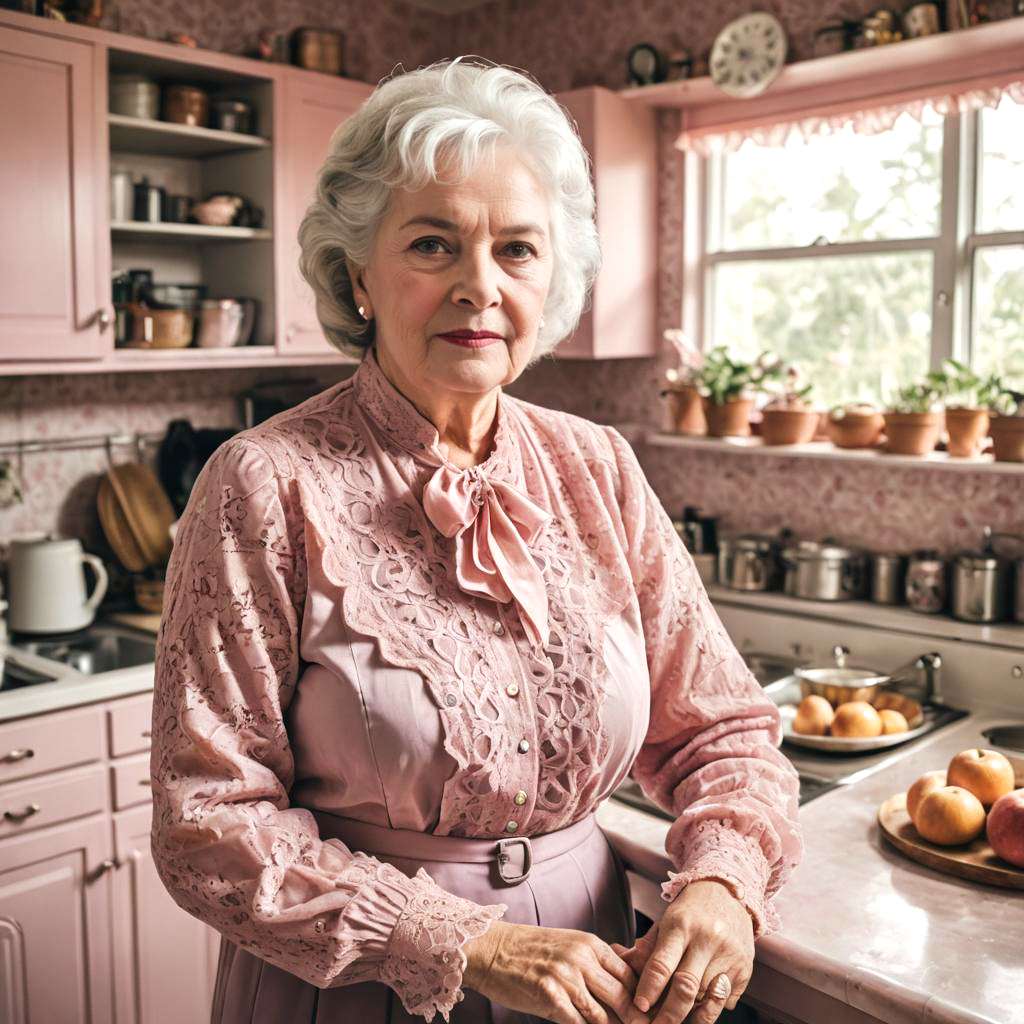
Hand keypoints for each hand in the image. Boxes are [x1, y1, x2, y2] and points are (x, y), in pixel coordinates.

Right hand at [463, 920, 650, 1023]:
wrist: (491, 948)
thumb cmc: (530, 949)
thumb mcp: (568, 945)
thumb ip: (595, 963)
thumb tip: (626, 981)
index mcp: (590, 944)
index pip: (630, 976)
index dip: (644, 1000)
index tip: (653, 1016)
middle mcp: (582, 958)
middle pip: (623, 997)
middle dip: (637, 1020)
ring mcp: (566, 977)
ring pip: (603, 1015)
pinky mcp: (549, 996)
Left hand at [610, 880, 753, 1023]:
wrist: (728, 892)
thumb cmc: (690, 910)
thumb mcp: (665, 920)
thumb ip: (646, 946)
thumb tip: (621, 963)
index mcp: (681, 925)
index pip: (662, 963)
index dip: (649, 988)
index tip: (639, 1006)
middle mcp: (707, 939)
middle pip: (686, 987)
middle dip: (669, 1014)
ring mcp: (729, 954)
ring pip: (706, 997)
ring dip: (691, 1011)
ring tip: (678, 1014)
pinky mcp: (745, 968)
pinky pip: (725, 999)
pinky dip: (711, 1006)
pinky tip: (702, 1002)